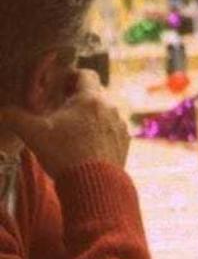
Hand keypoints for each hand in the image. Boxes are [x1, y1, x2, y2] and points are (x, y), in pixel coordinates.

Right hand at [0, 70, 129, 177]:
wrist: (94, 184)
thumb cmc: (64, 154)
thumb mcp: (33, 133)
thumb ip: (14, 117)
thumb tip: (2, 111)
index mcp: (91, 98)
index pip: (86, 74)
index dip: (71, 76)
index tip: (59, 86)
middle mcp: (111, 107)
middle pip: (95, 93)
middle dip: (78, 98)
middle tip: (60, 109)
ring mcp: (120, 125)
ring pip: (104, 111)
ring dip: (90, 115)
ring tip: (72, 129)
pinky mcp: (125, 141)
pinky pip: (112, 129)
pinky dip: (100, 131)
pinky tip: (86, 144)